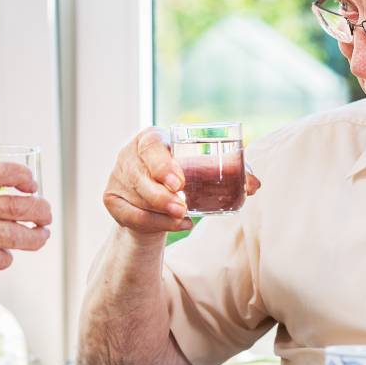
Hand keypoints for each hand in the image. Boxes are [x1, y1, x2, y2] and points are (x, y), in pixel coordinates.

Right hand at [0, 163, 52, 288]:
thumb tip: (21, 187)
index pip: (2, 172)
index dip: (24, 177)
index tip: (32, 185)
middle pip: (17, 206)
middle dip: (41, 211)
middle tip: (46, 215)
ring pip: (17, 234)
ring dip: (36, 237)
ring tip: (42, 236)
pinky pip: (4, 257)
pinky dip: (7, 257)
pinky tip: (2, 254)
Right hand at [102, 127, 260, 234]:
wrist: (156, 197)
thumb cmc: (184, 175)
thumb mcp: (203, 169)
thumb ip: (231, 172)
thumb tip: (254, 185)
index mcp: (150, 139)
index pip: (150, 146)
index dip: (162, 164)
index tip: (179, 182)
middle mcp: (129, 155)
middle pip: (140, 175)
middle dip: (161, 195)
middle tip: (182, 207)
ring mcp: (117, 177)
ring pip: (137, 198)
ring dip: (161, 212)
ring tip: (183, 218)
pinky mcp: (111, 199)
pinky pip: (131, 216)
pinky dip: (155, 224)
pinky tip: (177, 225)